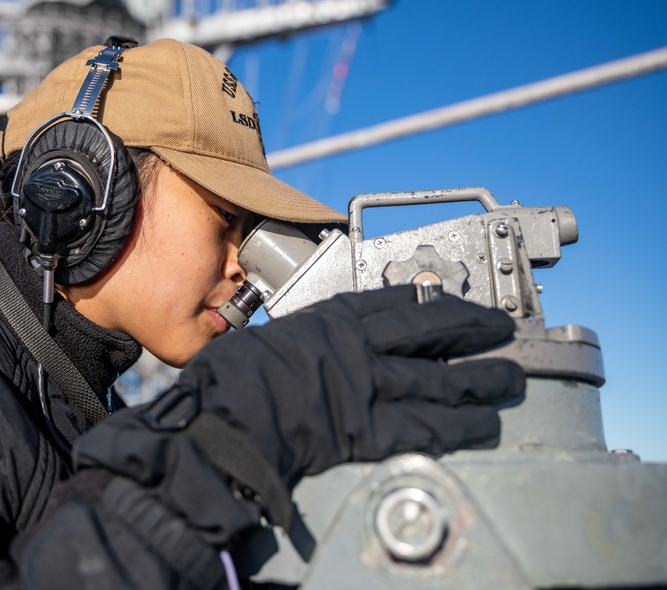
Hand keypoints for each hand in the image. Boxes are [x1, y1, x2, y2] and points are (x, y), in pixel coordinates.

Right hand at [187, 285, 524, 478]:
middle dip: (474, 329)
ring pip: (439, 380)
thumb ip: (304, 342)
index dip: (436, 302)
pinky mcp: (366, 432)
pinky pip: (424, 429)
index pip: (396, 303)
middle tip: (504, 331)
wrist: (224, 417)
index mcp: (331, 319)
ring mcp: (366, 389)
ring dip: (479, 381)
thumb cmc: (232, 378)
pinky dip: (458, 428)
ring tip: (510, 381)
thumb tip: (312, 349)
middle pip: (431, 333)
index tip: (459, 301)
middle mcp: (358, 348)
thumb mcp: (268, 338)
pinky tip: (484, 426)